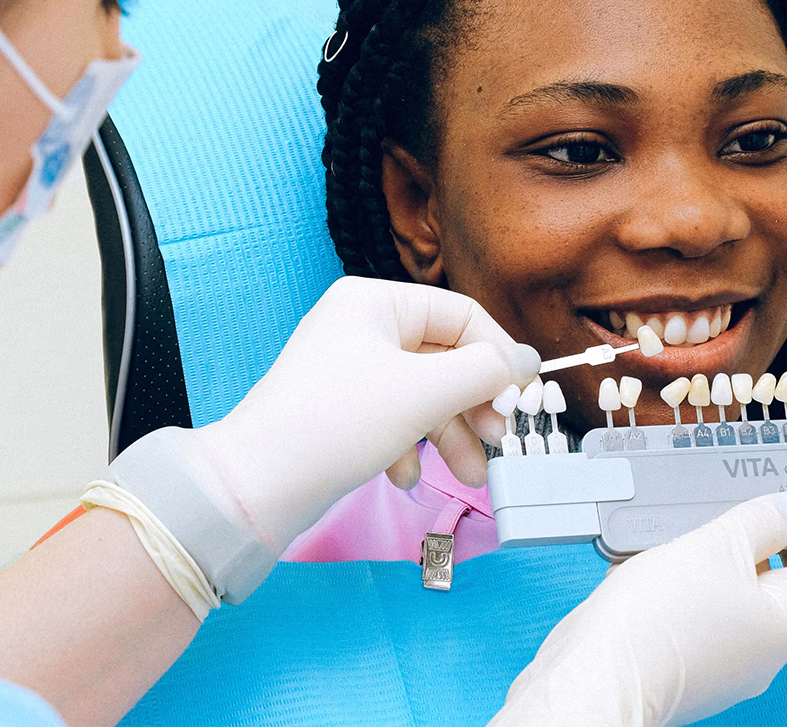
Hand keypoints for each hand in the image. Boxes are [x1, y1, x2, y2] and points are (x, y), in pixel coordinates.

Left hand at [105, 277, 538, 602]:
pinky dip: (408, 447)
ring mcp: (349, 370)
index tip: (522, 398)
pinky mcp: (340, 410)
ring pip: (422, 395)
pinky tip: (402, 477)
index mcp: (375, 301)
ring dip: (450, 434)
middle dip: (474, 404)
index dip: (497, 356)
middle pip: (444, 357)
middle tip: (498, 440)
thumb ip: (485, 372)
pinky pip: (392, 419)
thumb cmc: (337, 423)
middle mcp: (361, 327)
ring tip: (467, 475)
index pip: (461, 314)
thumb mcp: (424, 392)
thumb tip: (527, 360)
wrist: (258, 485)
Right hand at [490, 492, 786, 726]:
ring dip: (699, 566)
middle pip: (770, 583)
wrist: (596, 675)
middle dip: (740, 544)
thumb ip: (760, 522)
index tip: (775, 505)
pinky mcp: (684, 670)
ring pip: (724, 598)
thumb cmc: (658, 618)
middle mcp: (763, 653)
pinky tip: (641, 574)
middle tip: (711, 516)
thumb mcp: (716, 545)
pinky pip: (690, 619)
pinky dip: (671, 593)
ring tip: (666, 543)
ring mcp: (723, 666)